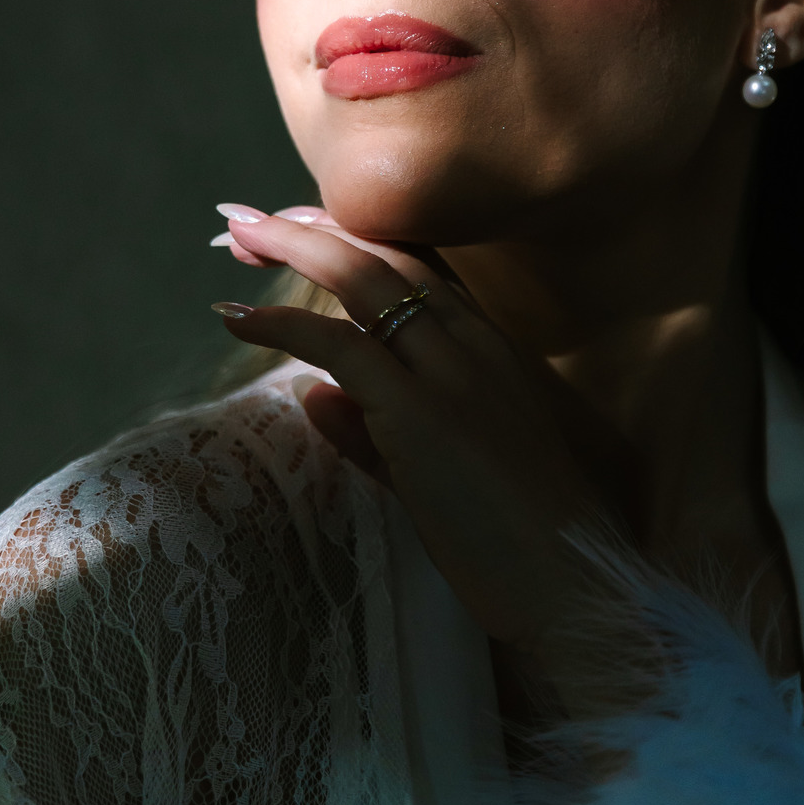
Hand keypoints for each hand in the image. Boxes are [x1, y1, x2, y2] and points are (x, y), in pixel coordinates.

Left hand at [213, 209, 636, 661]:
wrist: (564, 585)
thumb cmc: (512, 540)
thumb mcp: (433, 473)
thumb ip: (373, 432)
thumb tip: (314, 397)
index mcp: (492, 349)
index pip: (420, 267)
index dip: (357, 238)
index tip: (302, 226)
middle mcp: (476, 343)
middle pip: (388, 256)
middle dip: (316, 227)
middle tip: (254, 219)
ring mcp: (451, 371)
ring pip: (364, 278)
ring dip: (295, 247)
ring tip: (240, 235)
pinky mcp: (421, 409)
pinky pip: (341, 344)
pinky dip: (283, 323)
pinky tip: (239, 317)